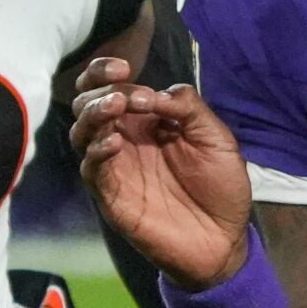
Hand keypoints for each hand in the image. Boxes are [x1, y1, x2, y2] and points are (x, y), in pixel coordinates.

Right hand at [70, 57, 251, 290]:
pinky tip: (115, 143)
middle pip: (88, 104)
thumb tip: (155, 91)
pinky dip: (98, 151)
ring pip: (82, 133)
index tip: (124, 66)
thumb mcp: (216, 138)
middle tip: (121, 91)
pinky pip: (91, 170)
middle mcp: (125, 140)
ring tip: (115, 108)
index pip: (111, 87)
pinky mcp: (111, 197)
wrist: (224, 240)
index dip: (107, 72)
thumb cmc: (221, 188)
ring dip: (93, 115)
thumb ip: (188, 107)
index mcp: (147, 121)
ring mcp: (116, 168)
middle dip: (97, 90)